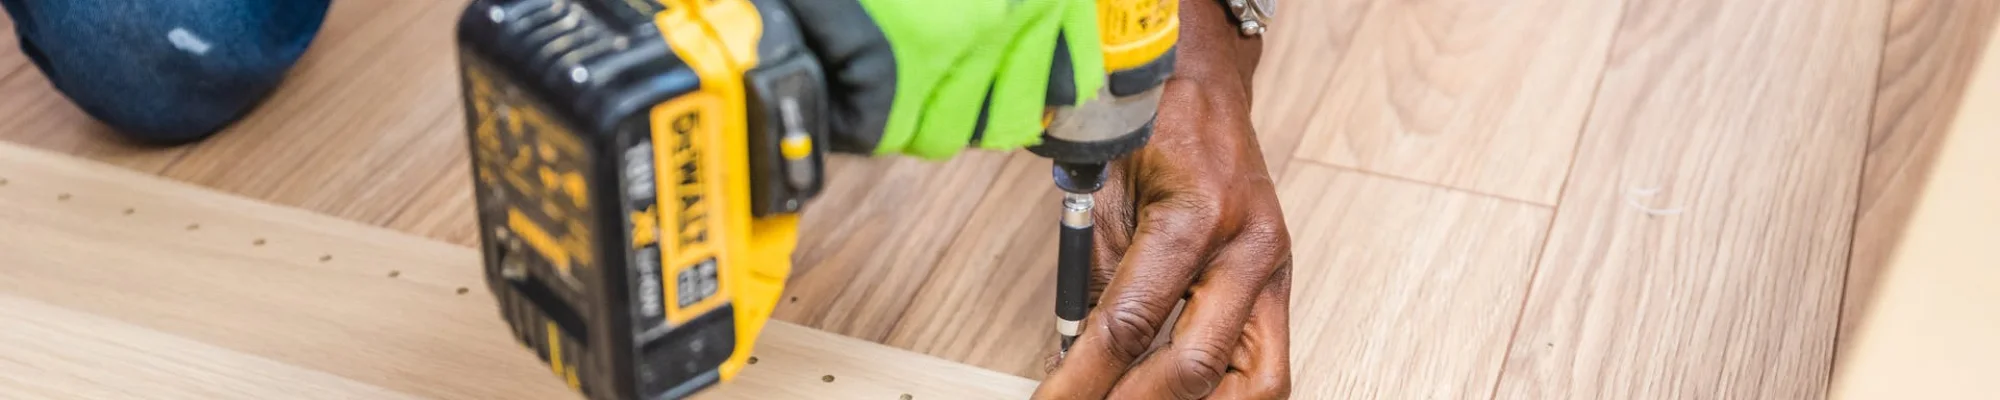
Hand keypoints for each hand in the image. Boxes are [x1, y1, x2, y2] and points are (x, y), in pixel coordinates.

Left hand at [1034, 1, 1290, 397]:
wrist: (1203, 88)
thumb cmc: (1153, 128)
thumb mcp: (1101, 202)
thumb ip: (1095, 289)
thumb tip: (1075, 364)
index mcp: (1196, 215)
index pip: (1132, 325)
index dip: (1084, 380)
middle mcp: (1248, 247)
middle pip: (1199, 368)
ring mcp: (1274, 269)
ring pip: (1258, 383)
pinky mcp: (1280, 285)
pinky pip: (1265, 364)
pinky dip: (1225, 392)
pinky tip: (1181, 393)